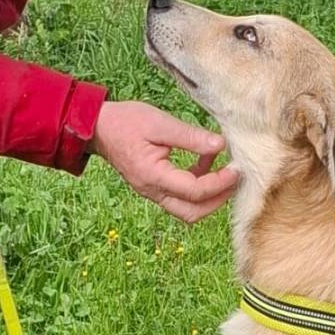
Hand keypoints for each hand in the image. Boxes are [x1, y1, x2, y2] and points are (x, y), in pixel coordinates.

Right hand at [87, 100, 238, 222]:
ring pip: (186, 209)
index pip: (195, 191)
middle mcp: (152, 190)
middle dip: (218, 200)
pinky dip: (196, 186)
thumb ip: (191, 136)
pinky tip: (205, 162)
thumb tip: (221, 145)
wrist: (97, 127)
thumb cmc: (125, 121)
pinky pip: (179, 197)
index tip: (236, 168)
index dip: (220, 183)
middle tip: (234, 178)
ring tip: (223, 171)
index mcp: (153, 176)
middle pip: (192, 212)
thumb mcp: (160, 123)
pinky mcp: (153, 186)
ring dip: (208, 196)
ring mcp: (151, 191)